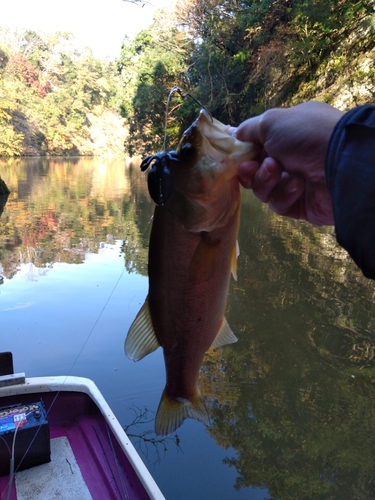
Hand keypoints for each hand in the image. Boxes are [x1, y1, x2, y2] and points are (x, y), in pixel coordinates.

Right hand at [234, 101, 343, 225]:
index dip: (244, 153)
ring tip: (277, 171)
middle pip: (256, 171)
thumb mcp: (272, 122)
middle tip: (251, 168)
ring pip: (264, 189)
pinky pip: (279, 203)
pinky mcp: (300, 205)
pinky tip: (298, 185)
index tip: (235, 157)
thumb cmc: (305, 135)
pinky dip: (285, 193)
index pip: (257, 146)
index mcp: (288, 135)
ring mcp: (295, 182)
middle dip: (251, 170)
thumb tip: (232, 133)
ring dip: (266, 180)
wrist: (340, 164)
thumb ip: (248, 129)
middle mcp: (292, 158)